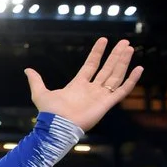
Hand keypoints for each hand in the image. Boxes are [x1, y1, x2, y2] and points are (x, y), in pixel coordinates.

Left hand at [24, 37, 142, 131]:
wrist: (57, 126)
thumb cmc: (49, 112)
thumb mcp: (40, 93)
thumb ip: (36, 81)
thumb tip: (27, 70)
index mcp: (78, 85)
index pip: (91, 65)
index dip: (97, 53)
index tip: (104, 40)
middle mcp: (91, 89)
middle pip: (107, 68)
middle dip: (115, 55)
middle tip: (125, 42)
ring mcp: (100, 96)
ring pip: (115, 75)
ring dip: (123, 62)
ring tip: (129, 48)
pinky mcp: (107, 103)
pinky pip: (123, 90)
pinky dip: (131, 80)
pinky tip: (139, 69)